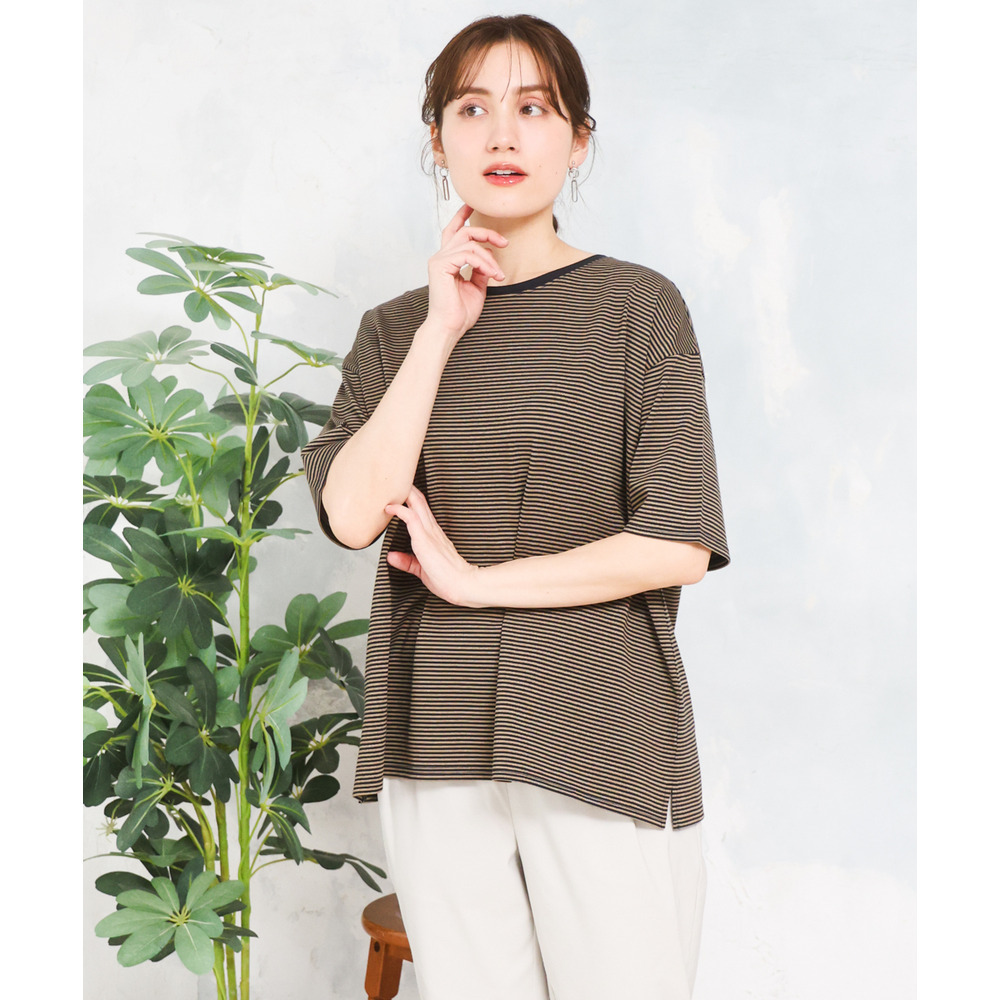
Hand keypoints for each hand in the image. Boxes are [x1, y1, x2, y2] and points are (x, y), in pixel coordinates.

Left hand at [385, 485, 481, 606]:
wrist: (462, 585)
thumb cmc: (447, 579)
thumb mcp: (421, 569)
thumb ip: (406, 561)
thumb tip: (391, 556)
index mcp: (433, 535)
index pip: (422, 510)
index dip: (412, 499)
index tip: (400, 492)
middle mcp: (432, 530)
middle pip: (419, 501)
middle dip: (408, 489)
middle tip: (395, 480)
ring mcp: (429, 533)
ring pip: (416, 504)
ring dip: (404, 494)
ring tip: (390, 486)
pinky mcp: (425, 539)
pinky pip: (411, 518)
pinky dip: (400, 510)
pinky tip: (390, 508)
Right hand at [425, 204, 507, 343]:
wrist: (450, 328)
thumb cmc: (460, 312)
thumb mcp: (477, 286)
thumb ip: (481, 269)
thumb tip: (489, 257)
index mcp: (447, 260)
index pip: (453, 231)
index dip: (462, 216)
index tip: (473, 205)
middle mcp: (440, 257)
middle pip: (464, 231)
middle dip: (487, 233)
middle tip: (505, 243)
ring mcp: (438, 260)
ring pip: (469, 243)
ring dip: (489, 257)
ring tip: (498, 275)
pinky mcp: (440, 266)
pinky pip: (467, 254)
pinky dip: (483, 262)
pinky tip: (491, 275)